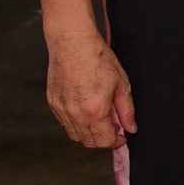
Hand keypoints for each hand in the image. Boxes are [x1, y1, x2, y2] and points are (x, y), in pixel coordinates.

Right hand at [45, 31, 135, 148]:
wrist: (73, 42)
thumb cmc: (97, 58)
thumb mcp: (121, 84)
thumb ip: (126, 110)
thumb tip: (130, 127)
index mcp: (94, 111)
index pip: (104, 141)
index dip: (116, 142)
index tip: (122, 136)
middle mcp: (75, 114)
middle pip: (89, 142)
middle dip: (103, 139)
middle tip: (113, 127)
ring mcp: (61, 109)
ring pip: (75, 135)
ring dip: (89, 133)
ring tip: (100, 119)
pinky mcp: (53, 103)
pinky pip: (64, 123)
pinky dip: (76, 123)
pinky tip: (86, 111)